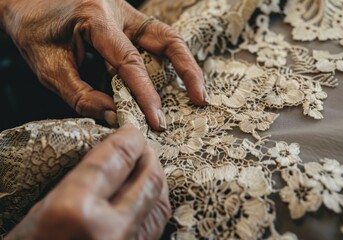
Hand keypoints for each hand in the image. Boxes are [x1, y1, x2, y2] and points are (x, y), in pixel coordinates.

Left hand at [0, 0, 207, 129]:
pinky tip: (174, 81)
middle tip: (201, 98)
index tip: (157, 120)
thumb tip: (115, 116)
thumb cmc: (35, 31)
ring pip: (167, 37)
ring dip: (185, 65)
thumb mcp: (49, 69)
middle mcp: (119, 11)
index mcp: (96, 18)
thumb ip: (82, 96)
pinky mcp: (128, 21)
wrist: (27, 1)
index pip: (130, 62)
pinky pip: (155, 40)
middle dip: (188, 70)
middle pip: (167, 38)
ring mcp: (127, 13)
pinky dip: (168, 62)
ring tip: (197, 91)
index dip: (146, 94)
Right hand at [5, 124, 170, 239]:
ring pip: (160, 203)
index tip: (131, 131)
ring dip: (157, 179)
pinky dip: (155, 204)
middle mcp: (107, 232)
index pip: (113, 161)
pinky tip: (147, 195)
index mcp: (73, 213)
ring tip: (148, 166)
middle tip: (143, 146)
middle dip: (149, 157)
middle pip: (147, 180)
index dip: (127, 140)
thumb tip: (114, 159)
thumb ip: (81, 182)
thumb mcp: (41, 212)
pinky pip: (155, 227)